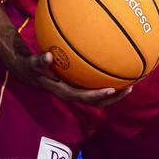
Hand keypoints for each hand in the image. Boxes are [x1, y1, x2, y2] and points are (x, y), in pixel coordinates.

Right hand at [9, 48, 130, 107]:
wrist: (26, 70)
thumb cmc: (31, 66)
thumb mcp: (32, 63)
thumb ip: (40, 61)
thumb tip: (47, 57)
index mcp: (63, 90)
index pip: (83, 96)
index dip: (97, 95)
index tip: (111, 90)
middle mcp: (72, 93)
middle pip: (95, 101)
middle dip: (113, 97)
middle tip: (130, 88)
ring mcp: (75, 89)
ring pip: (97, 96)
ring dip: (114, 93)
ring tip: (131, 83)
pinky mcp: (77, 84)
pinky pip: (94, 85)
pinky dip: (106, 81)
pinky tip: (118, 69)